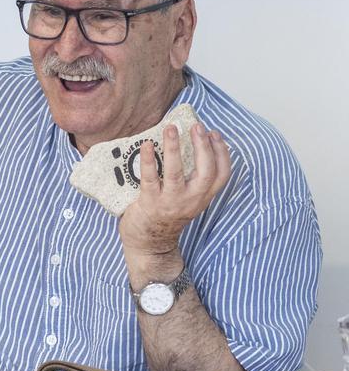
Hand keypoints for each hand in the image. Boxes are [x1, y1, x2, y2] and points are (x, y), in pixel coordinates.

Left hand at [119, 123, 231, 260]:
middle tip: (196, 126)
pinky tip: (146, 145)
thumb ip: (190, 179)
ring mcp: (171, 202)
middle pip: (206, 170)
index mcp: (203, 197)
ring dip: (174, 147)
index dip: (222, 152)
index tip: (215, 134)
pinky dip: (148, 159)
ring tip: (171, 128)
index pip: (223, 174)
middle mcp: (192, 199)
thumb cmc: (165, 215)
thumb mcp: (187, 199)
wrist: (148, 244)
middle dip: (203, 146)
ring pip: (177, 171)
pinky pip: (150, 177)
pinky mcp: (150, 203)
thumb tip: (185, 145)